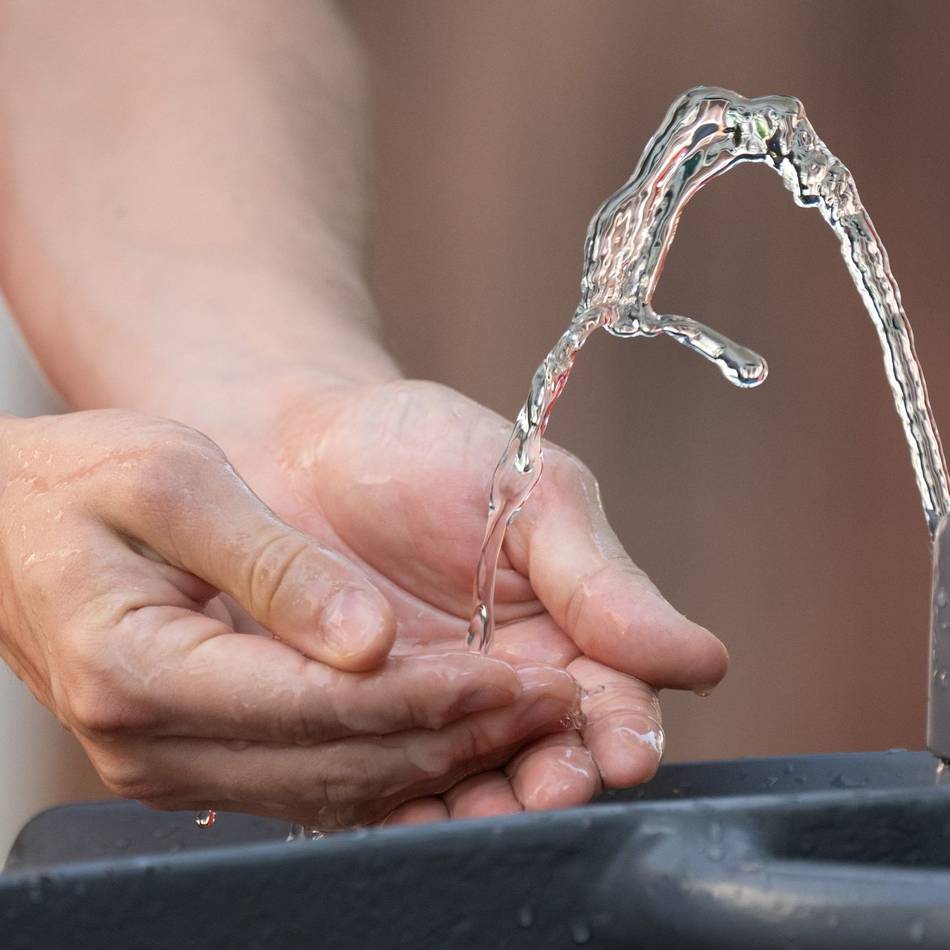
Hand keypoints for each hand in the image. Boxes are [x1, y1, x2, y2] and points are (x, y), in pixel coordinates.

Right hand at [0, 410, 576, 827]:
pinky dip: (405, 762)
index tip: (518, 676)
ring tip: (539, 725)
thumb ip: (270, 562)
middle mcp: (154, 745)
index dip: (430, 696)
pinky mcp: (208, 756)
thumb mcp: (171, 480)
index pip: (318, 706)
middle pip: (342, 764)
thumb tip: (367, 640)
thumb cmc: (93, 477)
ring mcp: (178, 764)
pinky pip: (321, 780)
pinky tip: (470, 734)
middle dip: (462, 737)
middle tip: (561, 708)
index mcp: (136, 670)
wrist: (27, 515)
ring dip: (448, 758)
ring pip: (342, 788)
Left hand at [221, 378, 728, 822]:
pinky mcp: (355, 729)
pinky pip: (380, 784)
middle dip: (552, 782)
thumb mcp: (531, 498)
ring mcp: (428, 714)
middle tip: (546, 788)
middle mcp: (503, 690)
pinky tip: (398, 814)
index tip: (623, 750)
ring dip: (478, 808)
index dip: (625, 732)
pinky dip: (393, 806)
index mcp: (566, 636)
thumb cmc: (428, 452)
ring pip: (467, 784)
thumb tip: (702, 660)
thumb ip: (602, 581)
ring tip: (473, 812)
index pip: (615, 702)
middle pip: (546, 759)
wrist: (303, 448)